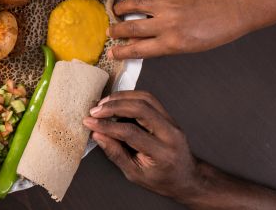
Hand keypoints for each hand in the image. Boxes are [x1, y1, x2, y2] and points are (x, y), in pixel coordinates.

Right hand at [82, 90, 202, 200]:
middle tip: (95, 111)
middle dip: (113, 107)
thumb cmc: (161, 179)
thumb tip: (97, 135)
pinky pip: (149, 99)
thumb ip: (115, 153)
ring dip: (121, 98)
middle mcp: (170, 134)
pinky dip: (130, 97)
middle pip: (140, 109)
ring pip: (145, 98)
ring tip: (103, 104)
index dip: (107, 126)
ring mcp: (172, 122)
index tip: (90, 123)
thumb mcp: (134, 174)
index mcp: (162, 153)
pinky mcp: (168, 116)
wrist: (186, 177)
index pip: (130, 132)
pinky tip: (116, 102)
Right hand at [106, 0, 245, 59]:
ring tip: (117, 10)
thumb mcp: (186, 46)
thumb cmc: (214, 31)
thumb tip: (139, 42)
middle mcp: (167, 24)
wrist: (233, 10)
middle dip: (116, 30)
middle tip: (110, 31)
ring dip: (122, 7)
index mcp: (172, 43)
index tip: (112, 52)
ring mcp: (168, 4)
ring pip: (134, 4)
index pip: (138, 50)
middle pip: (131, 28)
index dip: (121, 52)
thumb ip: (161, 44)